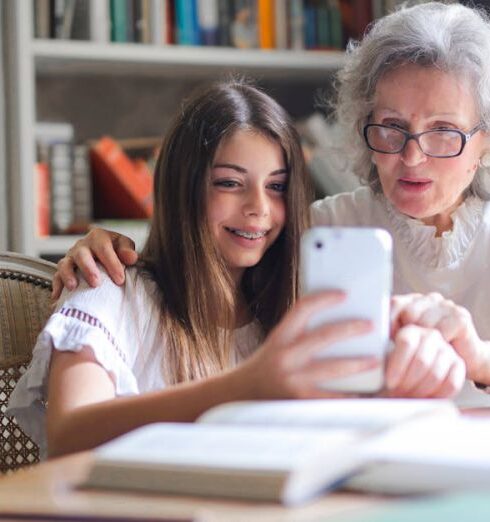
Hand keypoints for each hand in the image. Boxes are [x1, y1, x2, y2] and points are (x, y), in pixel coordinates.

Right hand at [52, 228, 137, 298]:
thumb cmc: (115, 250)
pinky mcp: (64, 269)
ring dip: (68, 275)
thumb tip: (131, 258)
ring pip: (65, 264)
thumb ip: (127, 250)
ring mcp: (71, 257)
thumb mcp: (123, 245)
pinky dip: (57, 286)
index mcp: (98, 237)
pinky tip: (58, 297)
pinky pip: (56, 277)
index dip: (111, 263)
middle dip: (88, 269)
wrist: (103, 253)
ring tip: (73, 287)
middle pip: (81, 255)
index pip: (103, 248)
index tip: (120, 279)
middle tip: (96, 283)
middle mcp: (82, 246)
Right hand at [240, 291, 379, 399]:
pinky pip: (331, 397)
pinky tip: (364, 391)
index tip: (344, 294)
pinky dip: (350, 394)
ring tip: (375, 360)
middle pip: (323, 336)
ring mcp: (293, 379)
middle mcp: (285, 355)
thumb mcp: (277, 343)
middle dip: (351, 329)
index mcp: (280, 336)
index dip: (324, 299)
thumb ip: (299, 334)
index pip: (302, 308)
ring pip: (332, 368)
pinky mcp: (300, 401)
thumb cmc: (265, 366)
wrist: (241, 395)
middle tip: (370, 325)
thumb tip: (336, 324)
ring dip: (357, 363)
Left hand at [384, 324, 464, 397]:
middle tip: (398, 394)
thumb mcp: (383, 359)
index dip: (397, 366)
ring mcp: (447, 349)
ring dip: (420, 391)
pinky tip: (423, 399)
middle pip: (422, 361)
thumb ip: (379, 359)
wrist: (413, 372)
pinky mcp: (459, 365)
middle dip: (408, 382)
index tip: (389, 382)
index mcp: (410, 330)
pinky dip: (436, 396)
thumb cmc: (393, 367)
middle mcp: (430, 336)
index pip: (406, 343)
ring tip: (407, 397)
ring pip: (435, 374)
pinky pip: (451, 384)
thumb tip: (371, 363)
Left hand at [391, 293, 489, 384]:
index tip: (386, 339)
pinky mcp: (460, 316)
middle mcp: (428, 299)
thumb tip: (372, 337)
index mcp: (412, 301)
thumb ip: (391, 333)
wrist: (464, 358)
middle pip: (409, 313)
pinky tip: (441, 348)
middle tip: (407, 350)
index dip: (388, 321)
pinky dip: (439, 344)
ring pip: (425, 323)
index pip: (394, 303)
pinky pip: (442, 331)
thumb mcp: (408, 340)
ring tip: (425, 352)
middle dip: (406, 334)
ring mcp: (445, 305)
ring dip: (423, 342)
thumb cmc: (429, 350)